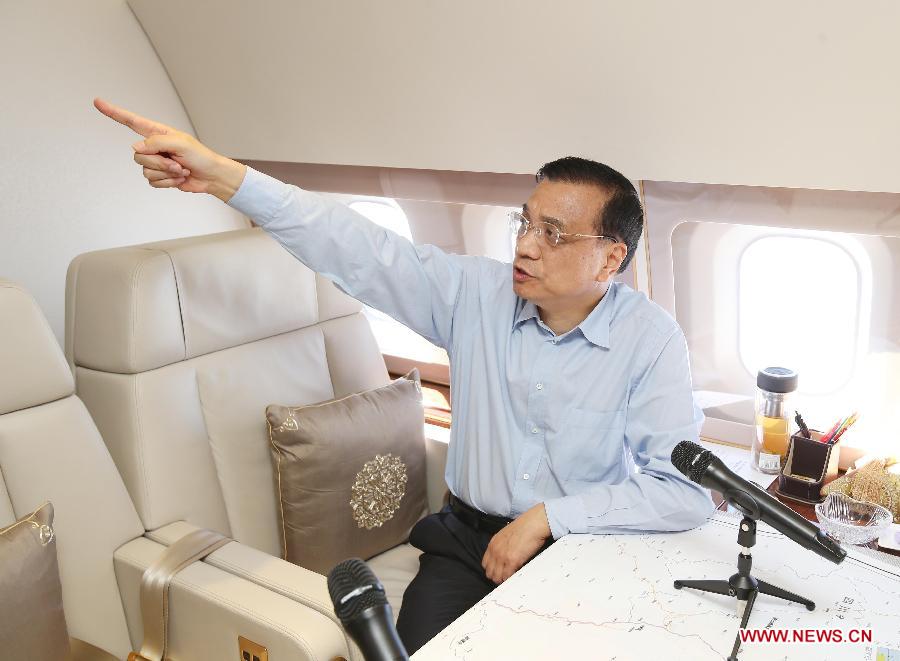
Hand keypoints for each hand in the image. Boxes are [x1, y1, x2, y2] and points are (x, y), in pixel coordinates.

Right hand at [93, 98, 245, 201]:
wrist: (211, 176)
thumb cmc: (201, 156)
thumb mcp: (180, 142)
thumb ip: (155, 142)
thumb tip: (135, 148)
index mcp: (157, 132)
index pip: (130, 121)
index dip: (113, 112)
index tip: (98, 103)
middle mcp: (153, 146)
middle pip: (138, 155)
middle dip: (160, 162)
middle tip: (177, 162)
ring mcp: (155, 162)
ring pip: (145, 170)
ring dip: (166, 173)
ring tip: (180, 170)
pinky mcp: (159, 177)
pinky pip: (152, 182)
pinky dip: (167, 183)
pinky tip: (178, 178)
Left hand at [481, 503, 550, 583]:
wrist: (533, 524)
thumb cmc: (524, 527)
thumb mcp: (506, 535)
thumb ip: (502, 546)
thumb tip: (504, 556)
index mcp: (493, 544)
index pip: (485, 564)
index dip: (492, 570)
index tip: (499, 572)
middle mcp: (495, 551)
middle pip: (489, 573)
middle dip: (497, 577)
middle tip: (506, 578)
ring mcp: (502, 556)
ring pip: (497, 577)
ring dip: (504, 580)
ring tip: (512, 578)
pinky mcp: (512, 561)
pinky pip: (507, 577)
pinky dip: (511, 579)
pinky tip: (517, 575)